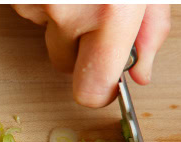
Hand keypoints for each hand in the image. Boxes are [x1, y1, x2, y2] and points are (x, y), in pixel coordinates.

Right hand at [13, 4, 170, 107]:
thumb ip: (150, 29)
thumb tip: (140, 71)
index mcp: (111, 10)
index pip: (92, 88)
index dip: (98, 94)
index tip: (105, 88)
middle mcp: (70, 11)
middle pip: (63, 63)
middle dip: (77, 46)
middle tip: (94, 14)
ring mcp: (35, 3)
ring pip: (46, 32)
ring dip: (60, 16)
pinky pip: (31, 12)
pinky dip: (44, 0)